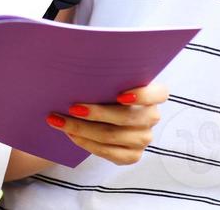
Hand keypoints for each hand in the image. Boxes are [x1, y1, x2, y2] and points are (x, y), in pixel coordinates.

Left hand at [46, 82, 168, 164]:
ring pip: (111, 135)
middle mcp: (152, 117)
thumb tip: (82, 63)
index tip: (119, 95)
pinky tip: (70, 134)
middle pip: (126, 118)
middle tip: (72, 107)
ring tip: (60, 121)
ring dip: (82, 129)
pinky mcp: (132, 155)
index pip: (159, 94)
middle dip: (96, 113)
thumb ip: (107, 75)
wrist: (104, 116)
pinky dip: (86, 142)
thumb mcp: (112, 79)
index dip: (142, 95)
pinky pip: (107, 152)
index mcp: (154, 95)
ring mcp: (144, 139)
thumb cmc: (107, 90)